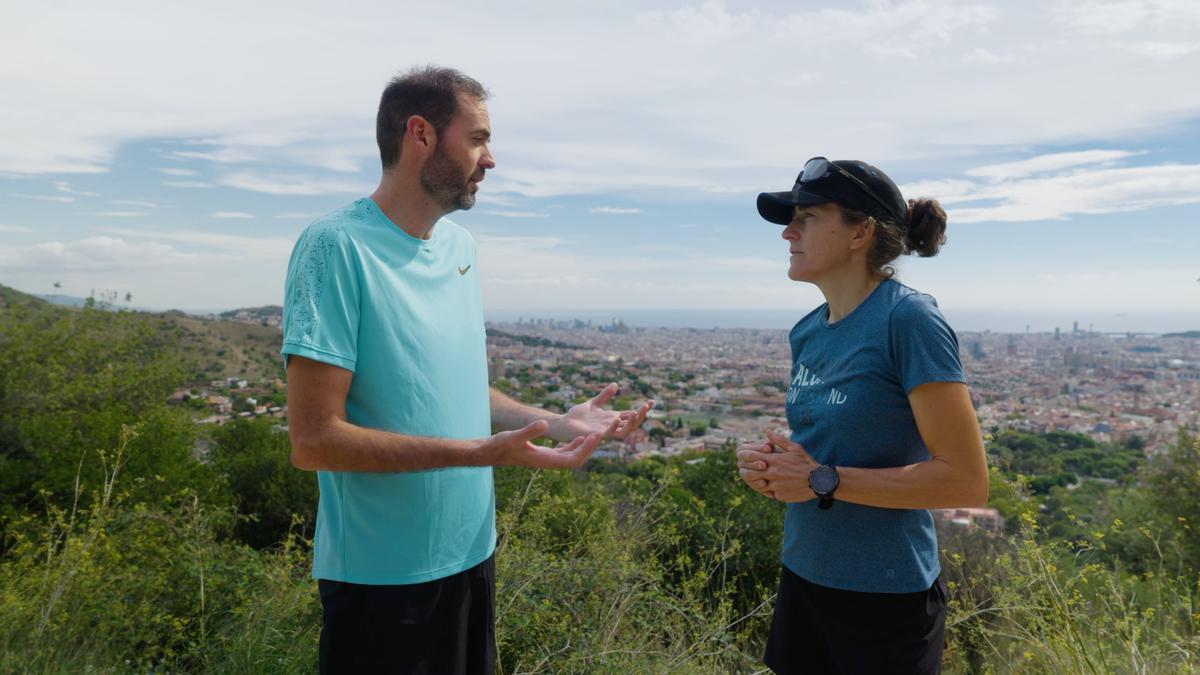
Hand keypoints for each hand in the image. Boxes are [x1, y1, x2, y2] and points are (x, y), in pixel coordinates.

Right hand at [484, 420, 602, 468]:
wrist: (488, 453)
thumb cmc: (498, 446)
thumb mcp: (514, 436)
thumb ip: (529, 431)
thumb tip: (544, 423)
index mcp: (545, 460)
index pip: (573, 459)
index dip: (586, 448)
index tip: (596, 436)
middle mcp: (549, 462)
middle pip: (577, 458)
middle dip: (591, 447)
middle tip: (603, 432)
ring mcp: (546, 459)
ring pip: (572, 456)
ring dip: (585, 447)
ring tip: (597, 434)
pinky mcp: (543, 454)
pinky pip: (564, 452)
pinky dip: (574, 445)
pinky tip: (580, 437)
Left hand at [547, 383, 653, 442]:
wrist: (562, 424)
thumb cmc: (576, 416)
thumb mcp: (593, 403)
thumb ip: (604, 396)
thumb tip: (616, 385)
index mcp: (612, 418)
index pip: (631, 415)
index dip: (642, 409)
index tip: (652, 401)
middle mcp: (611, 426)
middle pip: (632, 424)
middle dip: (641, 415)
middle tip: (646, 406)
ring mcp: (605, 432)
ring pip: (625, 431)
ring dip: (632, 423)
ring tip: (637, 412)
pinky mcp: (597, 436)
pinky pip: (609, 434)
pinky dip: (614, 426)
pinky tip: (617, 417)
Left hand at [736, 429, 818, 502]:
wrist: (819, 481)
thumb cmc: (806, 463)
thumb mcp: (795, 448)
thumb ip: (779, 440)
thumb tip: (768, 431)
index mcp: (775, 460)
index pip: (753, 457)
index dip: (747, 457)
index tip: (745, 458)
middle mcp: (773, 474)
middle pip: (751, 473)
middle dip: (747, 471)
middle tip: (745, 470)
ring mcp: (776, 486)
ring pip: (758, 485)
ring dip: (756, 482)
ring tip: (756, 479)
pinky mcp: (780, 496)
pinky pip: (769, 494)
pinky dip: (767, 491)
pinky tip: (768, 488)